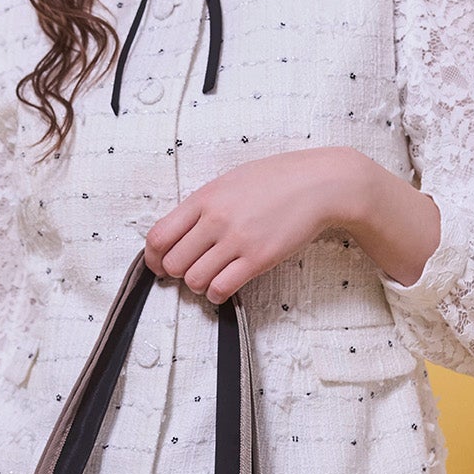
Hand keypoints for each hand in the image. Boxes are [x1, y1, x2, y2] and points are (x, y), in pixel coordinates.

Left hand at [143, 147, 367, 303]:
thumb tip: (180, 231)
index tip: (159, 265)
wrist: (319, 184)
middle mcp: (216, 219)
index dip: (153, 258)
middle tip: (190, 270)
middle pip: (173, 263)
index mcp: (205, 197)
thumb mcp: (231, 181)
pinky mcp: (258, 258)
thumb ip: (204, 205)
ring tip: (210, 277)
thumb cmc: (278, 179)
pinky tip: (225, 285)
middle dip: (177, 273)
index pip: (159, 236)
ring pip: (194, 280)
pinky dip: (216, 293)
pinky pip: (221, 288)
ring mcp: (237, 240)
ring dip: (198, 285)